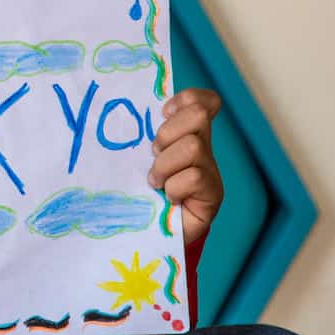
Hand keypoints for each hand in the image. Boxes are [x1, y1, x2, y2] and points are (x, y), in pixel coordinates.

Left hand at [147, 88, 223, 246]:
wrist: (151, 236)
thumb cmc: (141, 193)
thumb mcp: (139, 160)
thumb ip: (142, 139)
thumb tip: (121, 115)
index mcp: (187, 135)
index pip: (205, 102)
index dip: (187, 99)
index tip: (163, 113)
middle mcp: (204, 149)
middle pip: (198, 115)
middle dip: (167, 134)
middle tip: (154, 155)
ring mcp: (211, 172)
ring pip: (193, 146)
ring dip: (165, 165)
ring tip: (156, 182)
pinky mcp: (213, 195)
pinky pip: (194, 176)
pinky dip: (174, 187)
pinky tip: (169, 199)